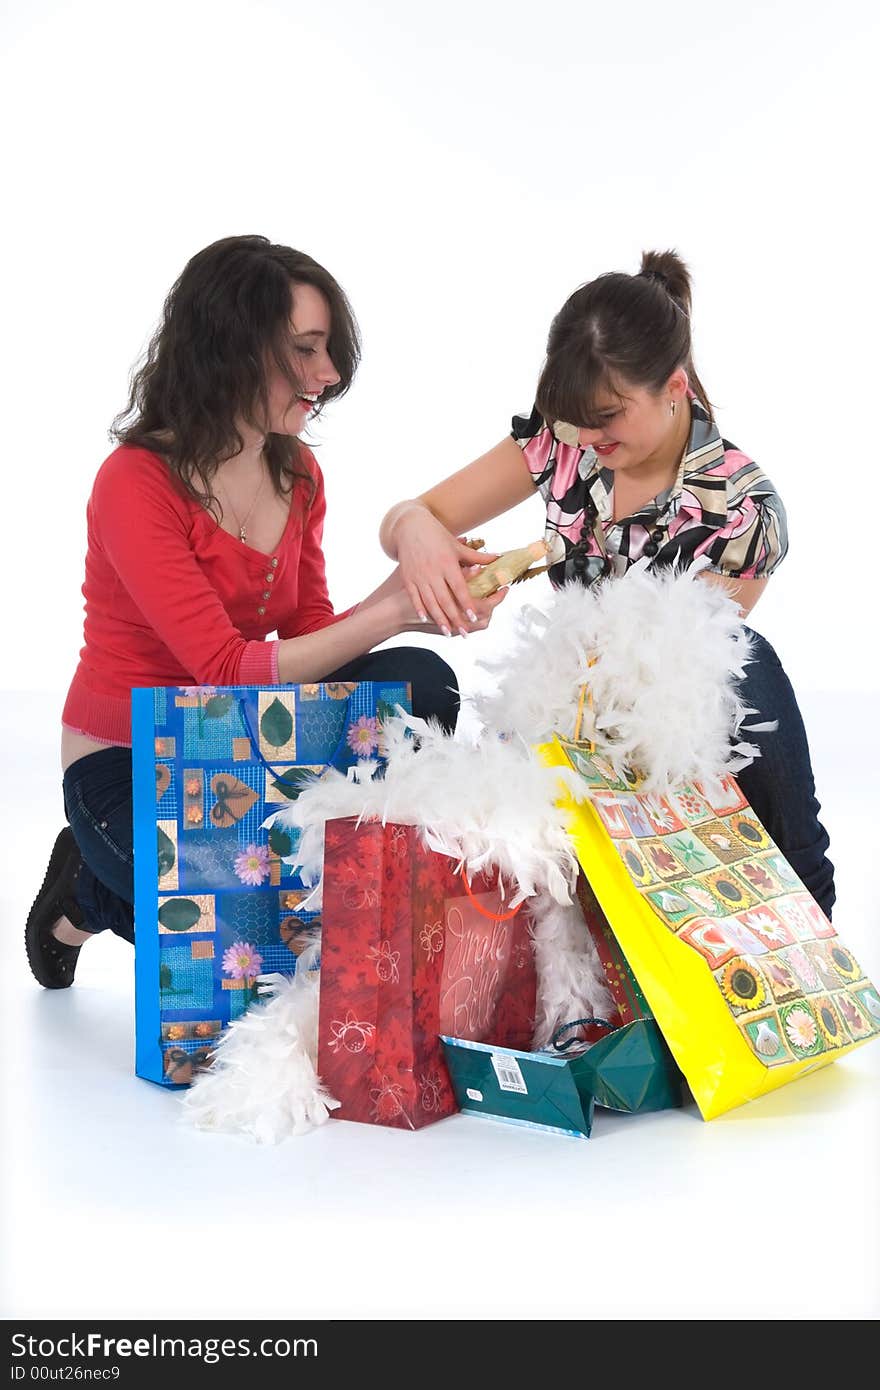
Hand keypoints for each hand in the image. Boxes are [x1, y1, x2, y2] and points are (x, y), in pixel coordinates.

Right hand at [393, 506, 502, 633]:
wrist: (409, 527)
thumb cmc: (436, 535)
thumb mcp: (456, 545)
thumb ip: (476, 556)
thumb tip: (497, 559)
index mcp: (448, 563)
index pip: (459, 588)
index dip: (466, 603)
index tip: (473, 617)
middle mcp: (433, 571)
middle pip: (445, 599)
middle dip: (454, 617)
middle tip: (464, 631)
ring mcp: (419, 576)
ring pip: (430, 602)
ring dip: (439, 618)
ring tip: (447, 631)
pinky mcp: (408, 578)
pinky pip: (415, 597)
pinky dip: (420, 609)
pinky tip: (426, 620)